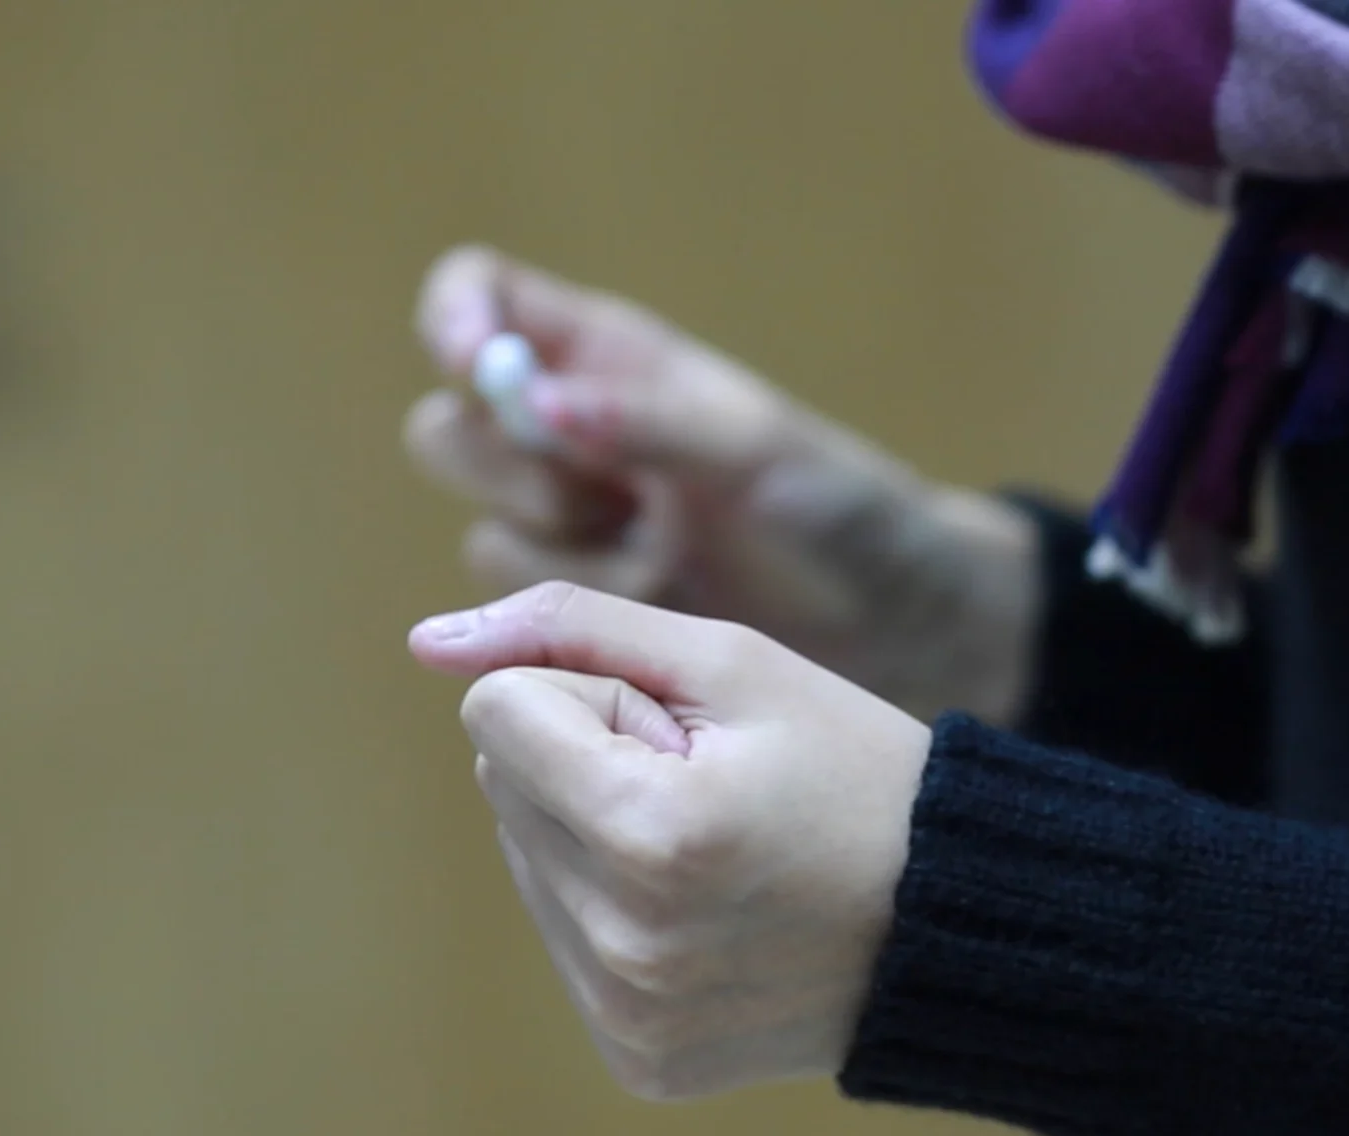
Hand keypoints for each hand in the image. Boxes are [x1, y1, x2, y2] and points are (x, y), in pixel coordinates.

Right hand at [407, 246, 1039, 724]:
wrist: (898, 626)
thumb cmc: (843, 509)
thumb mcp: (755, 452)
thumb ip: (647, 422)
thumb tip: (536, 400)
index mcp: (613, 358)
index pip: (484, 296)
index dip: (457, 320)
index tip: (479, 367)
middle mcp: (578, 432)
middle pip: (451, 427)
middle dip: (503, 468)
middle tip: (600, 500)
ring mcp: (583, 523)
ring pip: (487, 530)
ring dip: (558, 553)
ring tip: (662, 559)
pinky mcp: (594, 606)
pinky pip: (526, 607)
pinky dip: (582, 612)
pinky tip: (662, 606)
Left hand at [410, 581, 932, 1100]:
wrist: (961, 925)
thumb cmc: (857, 771)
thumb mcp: (735, 663)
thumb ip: (572, 627)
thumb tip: (429, 641)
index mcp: (650, 834)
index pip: (499, 711)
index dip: (597, 696)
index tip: (693, 735)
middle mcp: (625, 941)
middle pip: (503, 785)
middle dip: (591, 761)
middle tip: (717, 792)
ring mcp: (627, 1016)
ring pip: (528, 860)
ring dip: (600, 835)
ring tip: (721, 853)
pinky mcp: (637, 1059)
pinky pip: (567, 941)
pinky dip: (622, 912)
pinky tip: (717, 917)